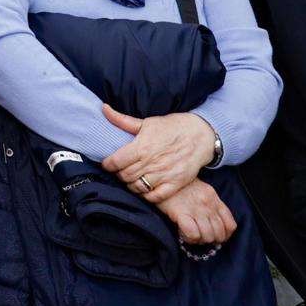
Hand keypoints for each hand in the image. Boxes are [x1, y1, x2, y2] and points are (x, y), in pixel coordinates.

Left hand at [100, 106, 216, 203]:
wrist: (200, 135)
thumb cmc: (172, 127)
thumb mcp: (147, 122)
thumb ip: (123, 120)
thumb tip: (104, 109)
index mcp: (142, 147)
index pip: (116, 162)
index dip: (108, 164)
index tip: (108, 163)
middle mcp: (152, 163)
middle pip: (124, 176)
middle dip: (118, 174)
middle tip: (120, 170)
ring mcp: (164, 175)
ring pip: (137, 188)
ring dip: (130, 185)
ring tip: (132, 178)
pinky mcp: (175, 184)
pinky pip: (155, 197)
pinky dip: (147, 195)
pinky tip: (145, 188)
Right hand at [154, 179, 236, 244]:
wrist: (162, 175)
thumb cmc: (180, 186)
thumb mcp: (202, 190)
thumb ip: (211, 204)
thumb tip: (214, 224)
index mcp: (214, 198)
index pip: (230, 225)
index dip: (225, 236)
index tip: (216, 238)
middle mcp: (208, 204)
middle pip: (219, 234)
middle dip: (210, 240)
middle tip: (200, 237)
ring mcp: (196, 209)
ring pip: (207, 236)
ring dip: (199, 240)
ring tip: (190, 235)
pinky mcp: (181, 213)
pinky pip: (193, 234)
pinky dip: (189, 238)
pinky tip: (182, 232)